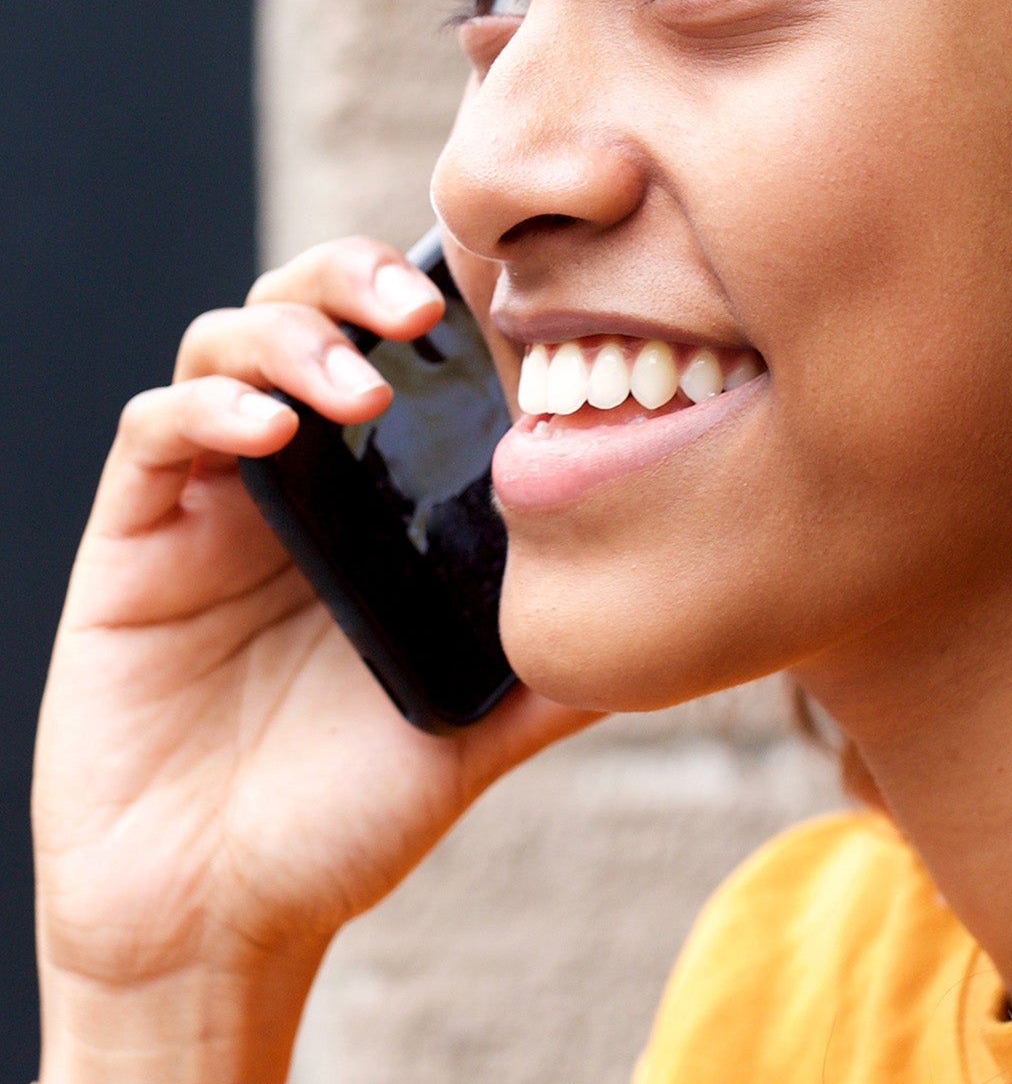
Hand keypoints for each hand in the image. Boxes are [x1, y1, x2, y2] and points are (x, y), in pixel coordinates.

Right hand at [34, 237, 595, 1082]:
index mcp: (382, 496)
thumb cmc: (350, 817)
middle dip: (361, 277)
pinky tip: (270, 435)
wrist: (218, 921)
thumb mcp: (482, 721)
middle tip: (424, 311)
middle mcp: (299, 476)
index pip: (407, 347)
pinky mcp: (134, 542)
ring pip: (230, 340)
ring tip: (359, 388)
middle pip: (311, 306)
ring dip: (295, 335)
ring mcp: (213, 501)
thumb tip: (688, 610)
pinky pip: (153, 429)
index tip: (509, 291)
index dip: (447, 292)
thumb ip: (565, 659)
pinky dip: (209, 407)